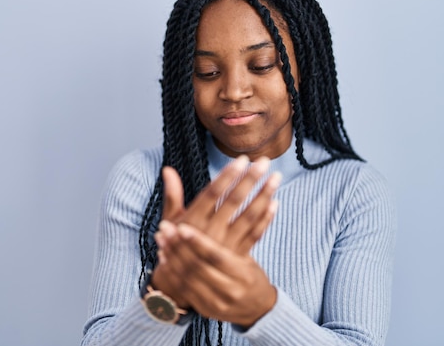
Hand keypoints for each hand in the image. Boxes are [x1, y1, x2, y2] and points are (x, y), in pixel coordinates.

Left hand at [153, 221, 277, 326]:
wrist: (257, 309)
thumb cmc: (249, 272)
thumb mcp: (246, 253)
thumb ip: (237, 230)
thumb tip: (230, 196)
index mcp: (241, 273)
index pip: (216, 256)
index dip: (198, 241)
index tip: (181, 226)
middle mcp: (229, 289)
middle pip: (198, 267)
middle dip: (178, 246)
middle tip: (163, 227)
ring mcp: (216, 302)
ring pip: (187, 278)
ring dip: (171, 257)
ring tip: (160, 238)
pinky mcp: (206, 309)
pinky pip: (184, 289)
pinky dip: (171, 272)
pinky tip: (163, 256)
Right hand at [160, 156, 280, 253]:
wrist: (182, 284)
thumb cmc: (176, 244)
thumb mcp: (171, 221)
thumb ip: (172, 195)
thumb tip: (167, 168)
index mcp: (193, 221)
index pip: (212, 193)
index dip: (227, 176)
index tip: (242, 160)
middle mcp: (210, 232)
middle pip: (233, 202)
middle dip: (250, 180)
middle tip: (264, 161)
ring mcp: (225, 246)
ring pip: (248, 218)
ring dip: (263, 196)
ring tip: (276, 178)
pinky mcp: (236, 257)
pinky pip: (254, 236)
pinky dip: (266, 220)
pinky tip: (275, 203)